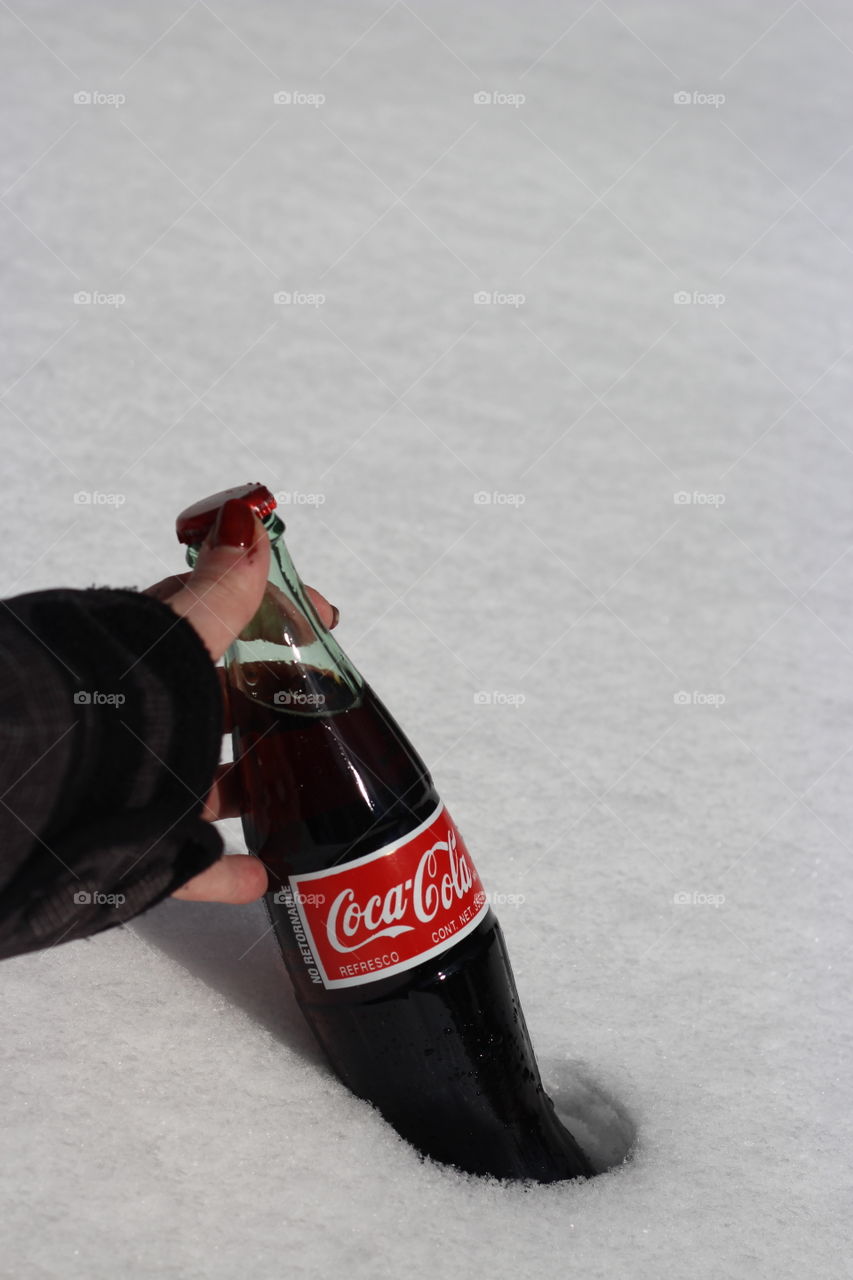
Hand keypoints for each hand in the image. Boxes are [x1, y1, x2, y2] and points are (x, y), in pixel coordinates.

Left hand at [144, 498, 338, 905]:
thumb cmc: (107, 706)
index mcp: (153, 656)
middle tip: (322, 712)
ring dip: (249, 787)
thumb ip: (217, 592)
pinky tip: (264, 875)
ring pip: (202, 781)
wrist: (31, 793)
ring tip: (299, 793)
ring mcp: (138, 781)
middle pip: (215, 703)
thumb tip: (247, 519)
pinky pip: (185, 863)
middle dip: (267, 705)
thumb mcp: (174, 641)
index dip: (276, 613)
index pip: (223, 616)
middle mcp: (144, 714)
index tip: (325, 619)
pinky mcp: (135, 845)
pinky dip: (224, 870)